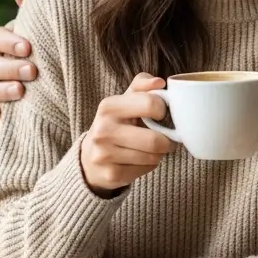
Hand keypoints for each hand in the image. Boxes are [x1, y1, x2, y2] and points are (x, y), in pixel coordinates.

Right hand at [0, 0, 37, 125]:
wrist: (60, 75)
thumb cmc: (46, 44)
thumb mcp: (42, 25)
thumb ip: (32, 5)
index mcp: (1, 42)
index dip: (7, 42)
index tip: (28, 47)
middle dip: (9, 67)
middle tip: (32, 70)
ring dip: (0, 91)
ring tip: (21, 92)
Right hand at [80, 73, 175, 195]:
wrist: (90, 157)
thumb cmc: (115, 123)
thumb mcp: (124, 100)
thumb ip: (142, 86)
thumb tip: (159, 82)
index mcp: (108, 106)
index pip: (151, 104)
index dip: (163, 110)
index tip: (161, 114)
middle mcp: (103, 130)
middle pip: (155, 140)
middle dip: (168, 141)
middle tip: (167, 139)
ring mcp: (105, 154)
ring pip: (153, 157)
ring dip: (159, 154)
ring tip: (152, 149)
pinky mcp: (111, 174)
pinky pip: (146, 170)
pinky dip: (149, 165)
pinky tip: (140, 160)